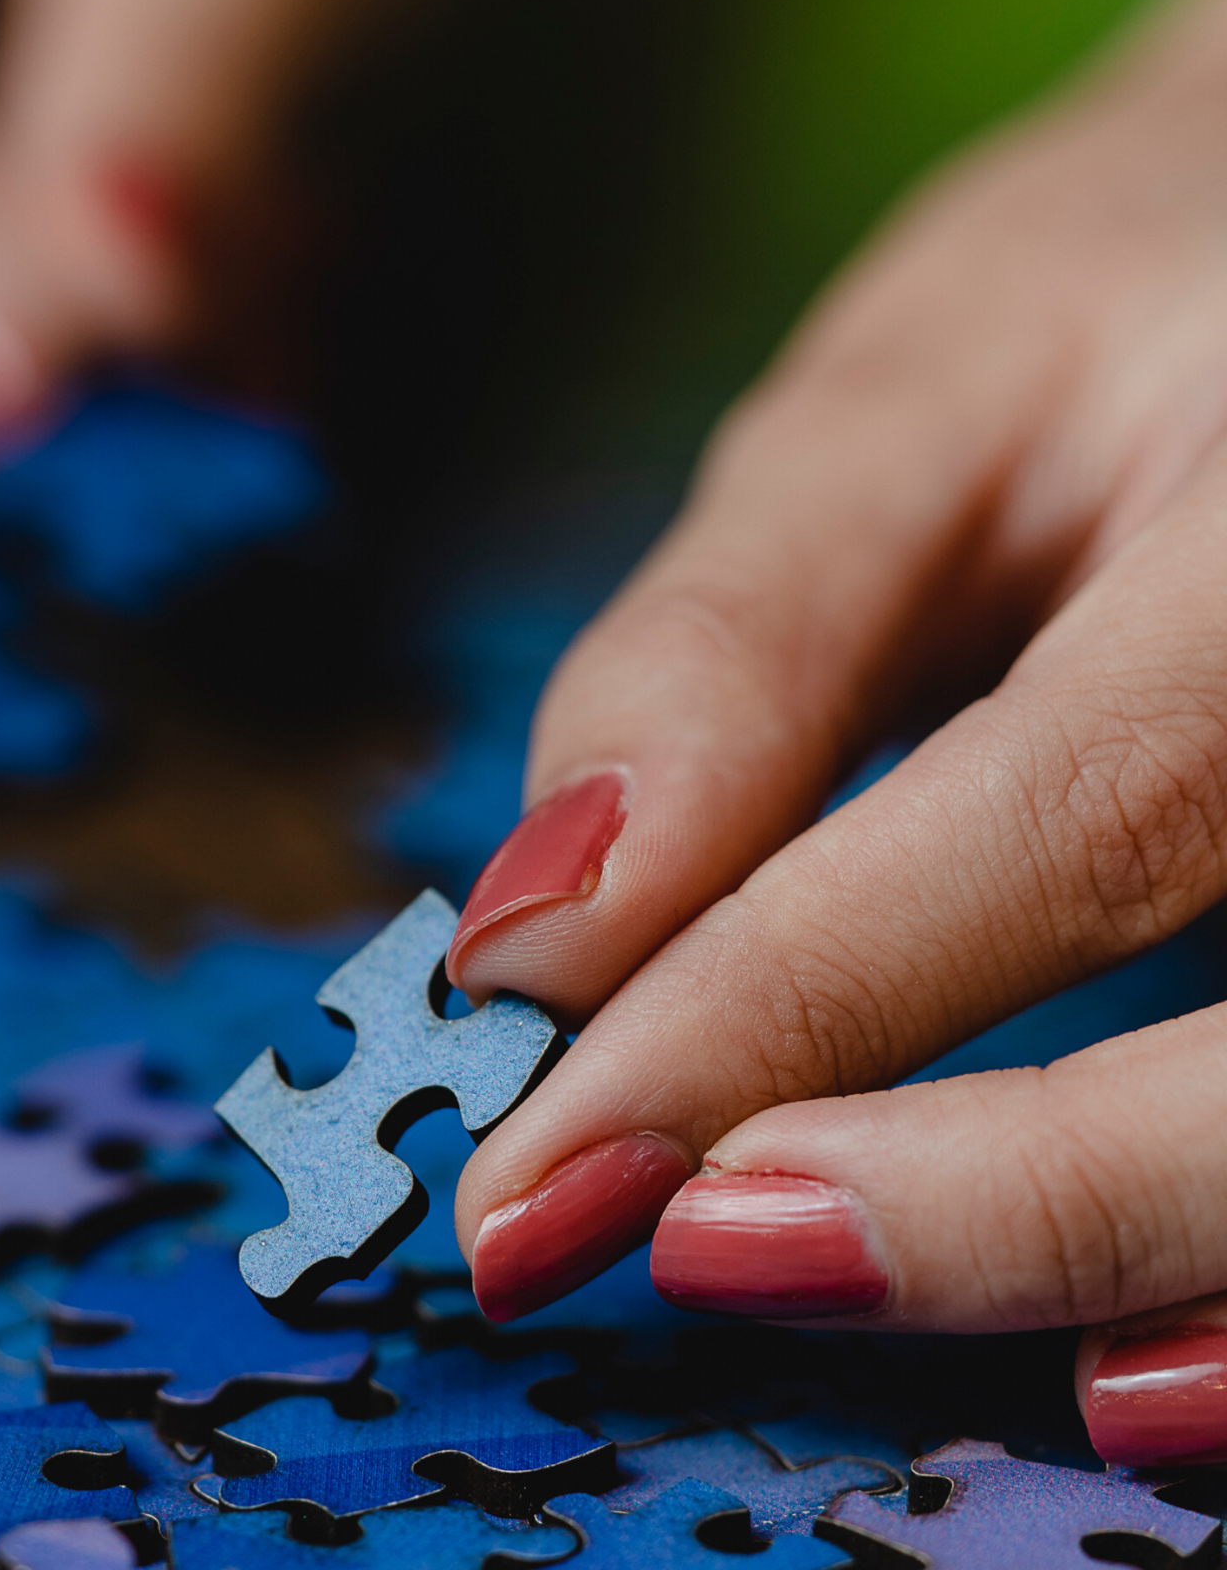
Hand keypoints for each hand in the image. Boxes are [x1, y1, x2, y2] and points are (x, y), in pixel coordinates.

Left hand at [447, 0, 1226, 1464]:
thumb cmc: (1116, 294)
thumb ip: (736, 648)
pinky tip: (1118, 1360)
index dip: (783, 1014)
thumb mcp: (910, 398)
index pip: (1059, 818)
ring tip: (827, 1301)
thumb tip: (535, 934)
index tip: (537, 1178)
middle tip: (665, 1255)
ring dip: (1115, 1273)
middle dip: (980, 1205)